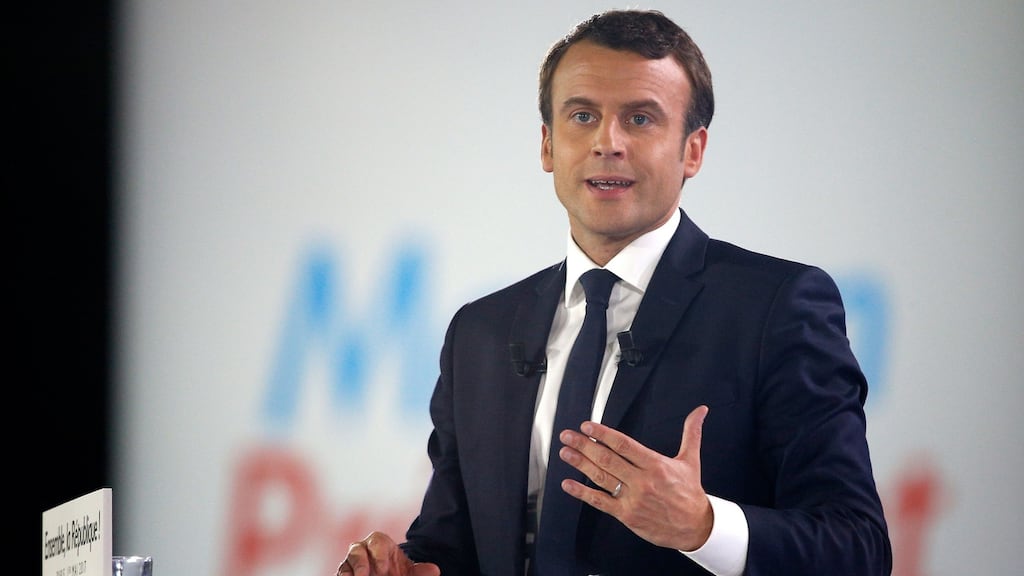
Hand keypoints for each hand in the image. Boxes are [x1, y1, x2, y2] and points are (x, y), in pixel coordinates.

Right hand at [336, 531, 440, 575]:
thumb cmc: (397, 573)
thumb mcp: (408, 573)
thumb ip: (419, 572)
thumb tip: (435, 570)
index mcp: (380, 545)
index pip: (377, 540)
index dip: (379, 552)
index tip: (384, 568)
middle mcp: (363, 551)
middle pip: (356, 548)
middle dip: (360, 561)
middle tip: (364, 575)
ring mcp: (352, 564)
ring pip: (346, 562)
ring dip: (350, 571)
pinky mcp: (345, 574)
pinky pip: (341, 573)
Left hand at [557, 405, 712, 551]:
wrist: (696, 527)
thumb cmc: (690, 493)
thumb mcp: (691, 460)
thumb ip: (691, 433)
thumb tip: (700, 411)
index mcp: (655, 465)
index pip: (624, 445)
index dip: (603, 434)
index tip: (587, 426)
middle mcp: (642, 481)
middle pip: (607, 459)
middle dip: (584, 445)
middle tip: (568, 435)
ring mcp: (632, 498)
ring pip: (601, 478)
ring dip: (580, 464)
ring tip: (565, 452)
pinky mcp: (627, 515)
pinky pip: (600, 502)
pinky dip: (582, 493)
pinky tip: (568, 484)